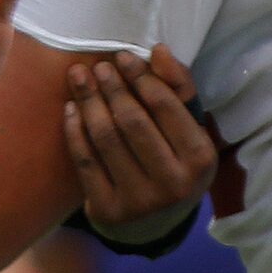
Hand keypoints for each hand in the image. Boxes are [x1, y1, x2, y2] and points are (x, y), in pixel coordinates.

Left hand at [64, 45, 215, 236]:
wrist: (155, 221)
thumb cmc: (174, 161)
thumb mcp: (188, 129)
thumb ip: (179, 88)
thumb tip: (158, 50)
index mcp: (200, 158)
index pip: (166, 107)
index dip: (141, 77)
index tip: (123, 56)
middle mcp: (174, 183)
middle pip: (132, 121)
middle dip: (112, 87)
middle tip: (97, 66)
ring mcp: (140, 201)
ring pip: (106, 138)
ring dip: (89, 102)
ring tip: (79, 78)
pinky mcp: (109, 211)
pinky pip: (85, 160)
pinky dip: (74, 130)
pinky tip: (70, 108)